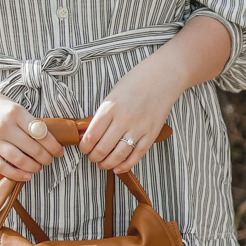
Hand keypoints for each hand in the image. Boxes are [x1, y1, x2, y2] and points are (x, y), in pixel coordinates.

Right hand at [0, 89, 64, 181]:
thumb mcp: (13, 106)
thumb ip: (27, 121)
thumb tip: (46, 138)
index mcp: (15, 112)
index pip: (41, 133)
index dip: (53, 145)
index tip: (58, 151)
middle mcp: (4, 127)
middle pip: (33, 148)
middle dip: (46, 158)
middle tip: (49, 160)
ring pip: (19, 160)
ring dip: (34, 167)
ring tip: (38, 167)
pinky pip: (2, 167)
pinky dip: (16, 174)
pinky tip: (26, 175)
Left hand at [79, 57, 177, 173]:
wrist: (162, 77)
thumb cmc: (135, 83)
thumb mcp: (113, 95)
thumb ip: (102, 114)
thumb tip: (89, 134)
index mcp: (110, 108)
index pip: (91, 136)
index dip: (84, 147)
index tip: (83, 148)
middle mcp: (123, 119)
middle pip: (102, 149)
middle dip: (93, 157)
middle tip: (91, 157)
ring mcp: (139, 128)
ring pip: (118, 155)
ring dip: (107, 164)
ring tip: (102, 164)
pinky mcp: (151, 134)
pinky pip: (136, 155)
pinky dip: (125, 165)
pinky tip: (117, 168)